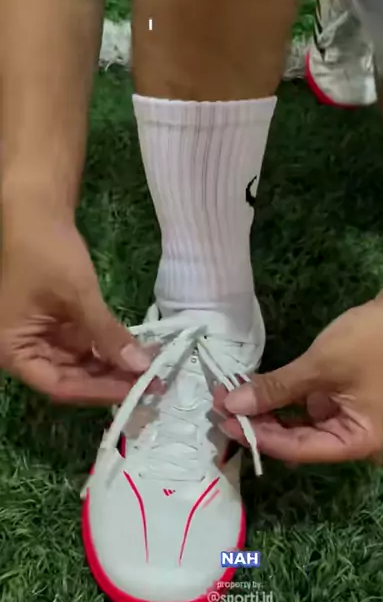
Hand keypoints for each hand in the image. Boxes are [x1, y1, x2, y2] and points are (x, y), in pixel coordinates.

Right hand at [0, 215, 150, 403]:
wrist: (36, 211)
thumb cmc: (46, 251)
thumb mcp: (79, 296)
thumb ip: (107, 335)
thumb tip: (140, 367)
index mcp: (12, 349)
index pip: (59, 386)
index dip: (99, 391)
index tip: (134, 390)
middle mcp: (21, 350)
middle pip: (69, 379)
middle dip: (110, 380)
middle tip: (149, 382)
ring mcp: (39, 338)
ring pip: (79, 365)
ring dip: (112, 366)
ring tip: (147, 368)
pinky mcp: (55, 325)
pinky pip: (82, 346)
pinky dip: (106, 348)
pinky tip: (134, 351)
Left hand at [217, 300, 382, 463]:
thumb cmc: (368, 342)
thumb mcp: (317, 367)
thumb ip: (275, 388)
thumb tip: (232, 404)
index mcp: (357, 442)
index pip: (298, 448)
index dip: (259, 436)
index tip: (225, 421)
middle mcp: (352, 441)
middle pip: (296, 442)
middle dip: (258, 425)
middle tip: (220, 409)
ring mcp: (344, 422)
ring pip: (296, 428)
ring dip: (265, 414)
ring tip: (229, 400)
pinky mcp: (338, 404)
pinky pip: (303, 412)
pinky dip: (279, 403)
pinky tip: (252, 394)